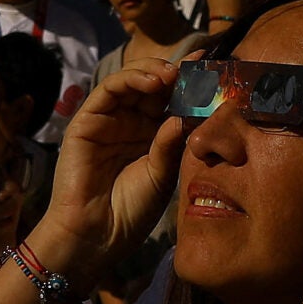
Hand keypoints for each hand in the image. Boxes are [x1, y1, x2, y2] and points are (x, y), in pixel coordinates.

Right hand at [28, 59, 187, 287]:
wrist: (98, 235)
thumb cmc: (131, 211)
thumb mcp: (163, 174)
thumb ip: (173, 142)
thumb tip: (185, 114)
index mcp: (150, 135)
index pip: (171, 100)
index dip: (191, 83)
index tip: (215, 68)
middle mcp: (129, 122)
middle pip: (152, 84)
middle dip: (176, 72)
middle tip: (197, 69)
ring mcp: (107, 120)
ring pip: (130, 79)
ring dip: (154, 70)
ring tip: (175, 74)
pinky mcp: (87, 120)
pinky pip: (108, 89)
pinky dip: (131, 78)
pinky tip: (154, 82)